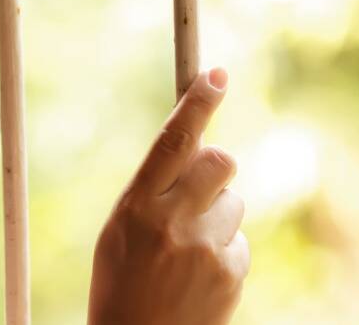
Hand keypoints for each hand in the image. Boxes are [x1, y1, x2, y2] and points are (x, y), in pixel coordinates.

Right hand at [88, 68, 248, 324]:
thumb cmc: (121, 283)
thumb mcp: (119, 231)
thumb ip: (153, 191)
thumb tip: (196, 152)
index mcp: (135, 207)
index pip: (172, 142)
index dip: (197, 104)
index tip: (216, 75)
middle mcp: (173, 224)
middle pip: (219, 162)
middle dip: (215, 166)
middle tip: (199, 186)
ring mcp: (206, 250)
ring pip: (233, 202)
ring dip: (217, 215)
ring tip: (187, 250)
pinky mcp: (232, 273)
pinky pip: (239, 240)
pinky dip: (223, 250)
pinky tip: (198, 275)